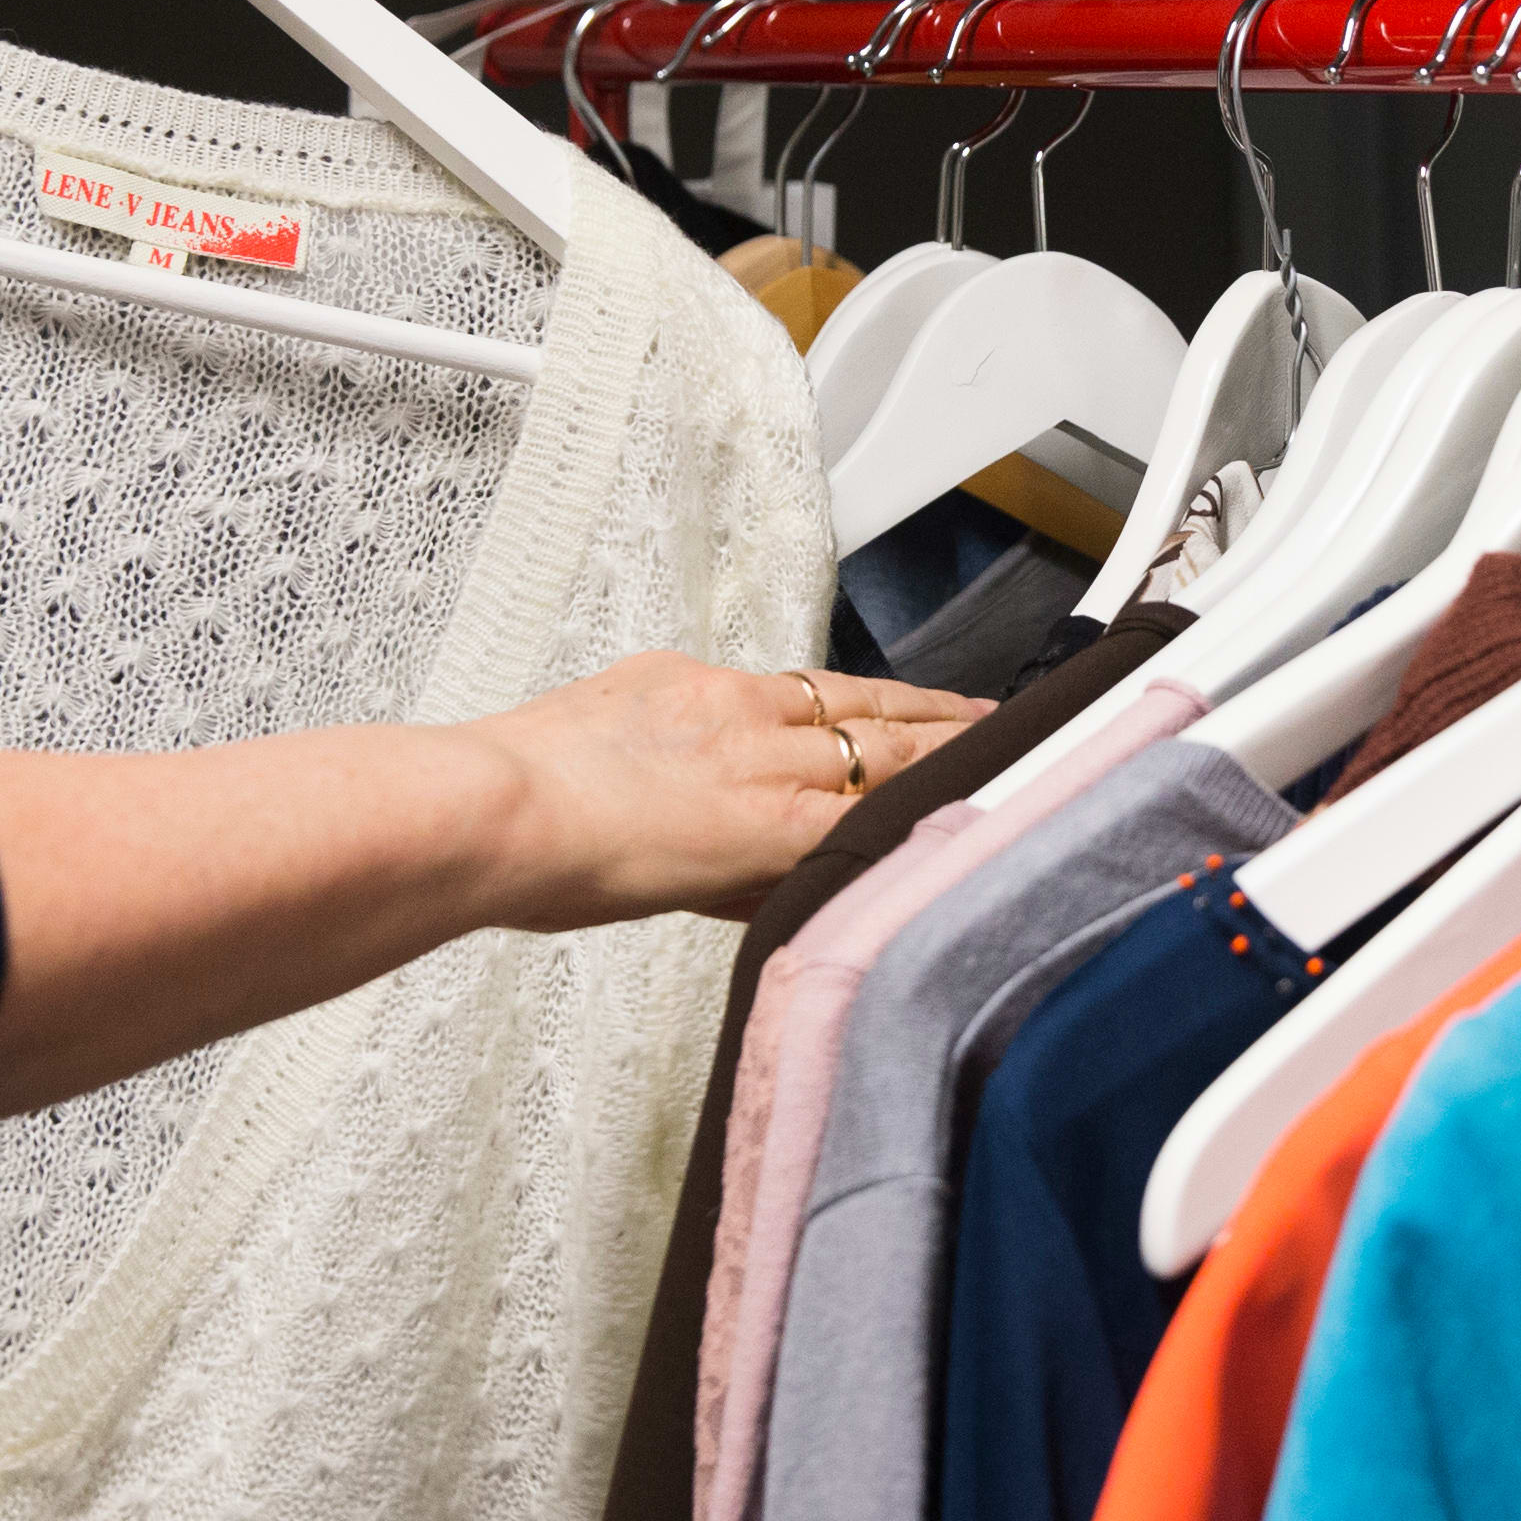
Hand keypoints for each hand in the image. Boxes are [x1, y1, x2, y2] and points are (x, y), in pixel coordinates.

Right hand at [0, 656, 991, 1133]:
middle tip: (1031, 721)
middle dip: (951, 720)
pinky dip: (941, 819)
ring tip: (1045, 766)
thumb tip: (601, 814)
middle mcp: (736, 714)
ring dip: (973, 762)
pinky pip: (881, 818)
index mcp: (682, 693)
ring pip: (897, 754)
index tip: (930, 708)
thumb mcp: (560, 756)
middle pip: (872, 710)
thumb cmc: (489, 806)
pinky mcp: (774, 824)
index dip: (877, 704)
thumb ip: (607, 778)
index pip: (804, 693)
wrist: (474, 813)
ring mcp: (762, 769)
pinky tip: (995, 827)